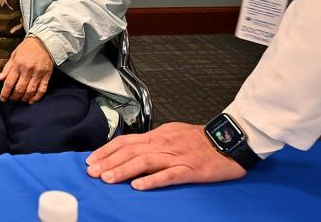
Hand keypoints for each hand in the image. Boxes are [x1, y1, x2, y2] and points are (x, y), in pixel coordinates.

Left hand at [0, 36, 53, 102]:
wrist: (43, 41)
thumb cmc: (26, 48)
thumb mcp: (14, 55)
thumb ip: (7, 68)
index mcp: (18, 64)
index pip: (9, 83)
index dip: (5, 93)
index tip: (3, 99)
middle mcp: (27, 69)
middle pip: (19, 89)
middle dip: (14, 97)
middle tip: (12, 100)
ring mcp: (38, 73)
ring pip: (30, 91)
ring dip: (24, 98)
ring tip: (21, 101)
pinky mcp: (47, 75)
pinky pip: (42, 89)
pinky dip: (36, 97)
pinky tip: (31, 101)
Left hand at [86, 122, 246, 189]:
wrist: (229, 139)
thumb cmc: (200, 139)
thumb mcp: (172, 134)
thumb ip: (153, 142)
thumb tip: (132, 149)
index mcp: (158, 136)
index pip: (126, 141)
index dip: (107, 150)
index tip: (92, 159)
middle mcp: (163, 144)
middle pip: (130, 151)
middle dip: (109, 161)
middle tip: (92, 172)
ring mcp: (176, 157)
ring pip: (145, 162)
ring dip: (123, 170)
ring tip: (107, 179)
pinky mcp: (190, 170)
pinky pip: (169, 175)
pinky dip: (152, 180)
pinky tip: (138, 186)